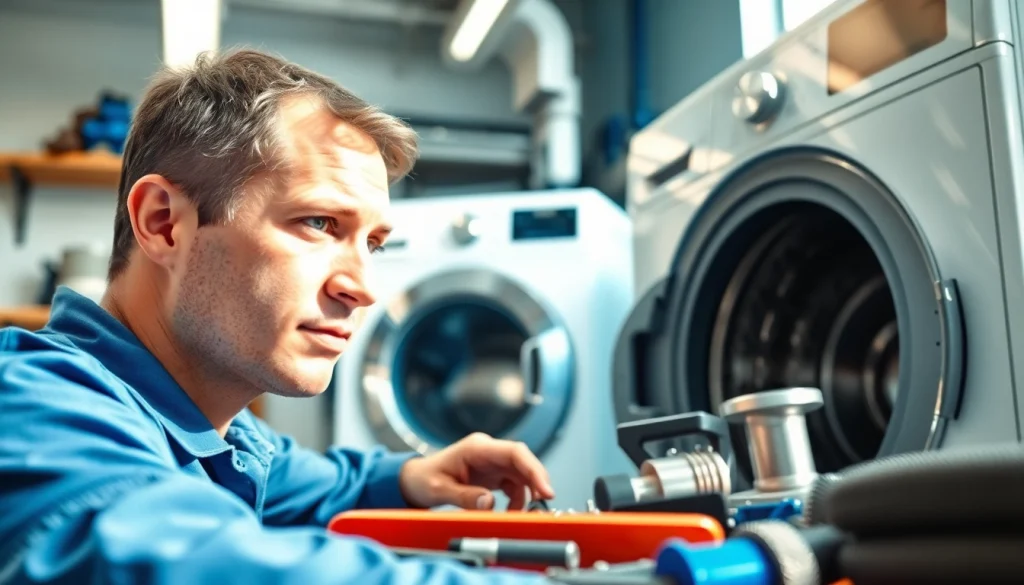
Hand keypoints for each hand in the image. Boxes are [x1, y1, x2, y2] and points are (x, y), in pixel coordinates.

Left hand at [398, 432, 555, 510]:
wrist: (415, 479)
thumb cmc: (424, 479)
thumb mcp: (439, 490)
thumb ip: (464, 496)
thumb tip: (489, 503)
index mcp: (477, 448)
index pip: (514, 452)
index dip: (534, 469)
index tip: (546, 489)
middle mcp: (488, 452)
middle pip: (523, 462)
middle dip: (537, 482)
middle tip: (545, 503)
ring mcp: (493, 462)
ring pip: (522, 474)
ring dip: (528, 493)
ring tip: (522, 514)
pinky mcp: (494, 474)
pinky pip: (515, 485)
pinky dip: (518, 499)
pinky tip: (511, 512)